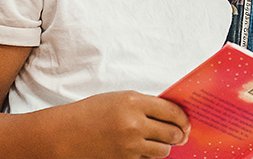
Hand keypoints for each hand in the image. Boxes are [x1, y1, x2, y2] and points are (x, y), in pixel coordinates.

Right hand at [57, 91, 189, 158]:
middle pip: (172, 133)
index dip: (183, 119)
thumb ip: (145, 105)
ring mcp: (130, 144)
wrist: (66, 134)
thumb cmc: (92, 113)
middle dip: (179, 135)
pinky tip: (142, 149)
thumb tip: (172, 116)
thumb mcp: (119, 99)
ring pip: (163, 150)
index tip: (186, 122)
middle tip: (179, 135)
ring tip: (160, 142)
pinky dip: (149, 155)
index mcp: (134, 102)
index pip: (172, 111)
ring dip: (165, 147)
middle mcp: (134, 123)